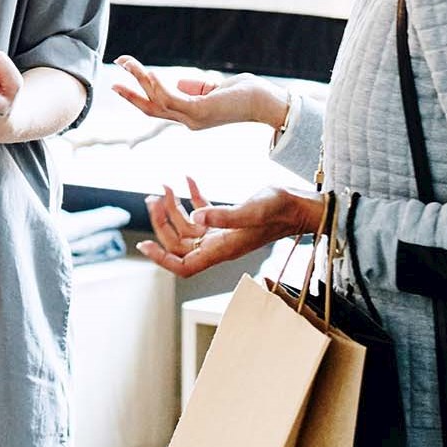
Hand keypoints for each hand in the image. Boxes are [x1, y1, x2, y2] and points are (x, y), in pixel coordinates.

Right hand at [112, 57, 289, 131]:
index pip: (158, 107)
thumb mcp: (214, 87)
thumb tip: (178, 82)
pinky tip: (148, 72)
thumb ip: (196, 86)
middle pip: (150, 106)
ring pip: (157, 101)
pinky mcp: (199, 112)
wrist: (266, 101)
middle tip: (116, 69)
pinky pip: (171, 99)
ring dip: (140, 80)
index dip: (138, 95)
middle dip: (129, 90)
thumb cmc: (245, 92)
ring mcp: (192, 119)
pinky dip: (157, 86)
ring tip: (127, 63)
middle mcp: (188, 122)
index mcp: (190, 117)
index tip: (121, 81)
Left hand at [136, 178, 325, 276]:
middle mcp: (219, 245)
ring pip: (187, 228)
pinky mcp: (229, 220)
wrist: (303, 205)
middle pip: (179, 244)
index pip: (183, 266)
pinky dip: (191, 198)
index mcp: (221, 249)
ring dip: (172, 209)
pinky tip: (187, 180)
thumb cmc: (282, 209)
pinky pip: (202, 213)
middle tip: (152, 198)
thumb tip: (194, 218)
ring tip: (164, 187)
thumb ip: (223, 216)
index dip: (161, 259)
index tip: (143, 244)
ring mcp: (223, 233)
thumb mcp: (252, 210)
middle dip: (162, 223)